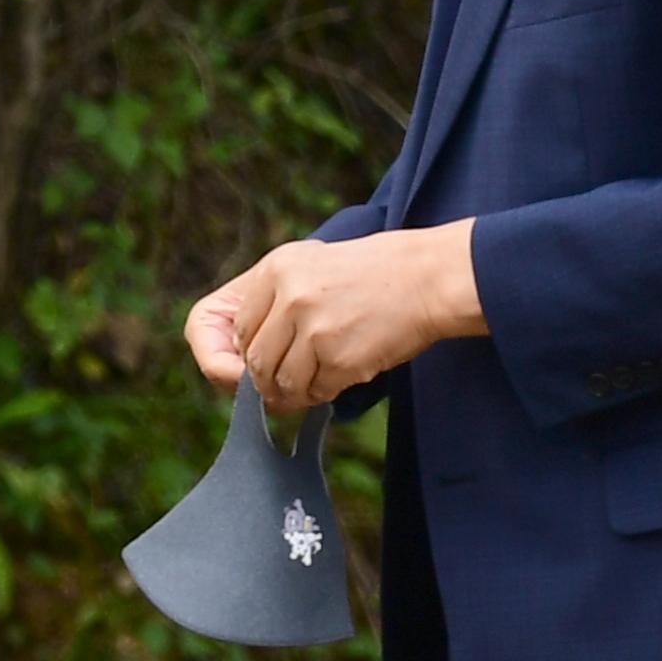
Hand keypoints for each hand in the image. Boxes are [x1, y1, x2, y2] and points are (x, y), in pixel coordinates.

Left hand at [187, 222, 483, 409]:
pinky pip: (316, 392)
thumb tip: (241, 360)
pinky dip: (325, 393)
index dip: (242, 353)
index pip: (233, 327)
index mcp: (276, 268)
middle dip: (267, 381)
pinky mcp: (337, 356)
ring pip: (280, 383)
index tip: (256, 365)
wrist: (428, 278)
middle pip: (255, 360)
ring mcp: (312, 327)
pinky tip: (343, 376)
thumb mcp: (310, 267)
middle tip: (287, 386)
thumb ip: (272, 304)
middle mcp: (288, 295)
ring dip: (295, 393)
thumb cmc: (372, 276)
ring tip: (316, 383)